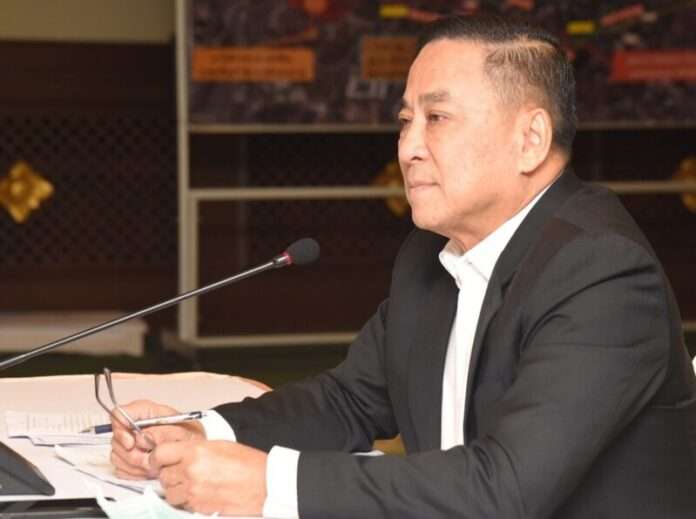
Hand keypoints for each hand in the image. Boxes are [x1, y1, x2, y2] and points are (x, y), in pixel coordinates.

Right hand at [110, 399, 204, 479]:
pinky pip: (120, 468)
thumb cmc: (190, 438)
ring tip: (154, 466)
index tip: (130, 442)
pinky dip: (134, 473)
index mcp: (147, 412)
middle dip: (131, 453)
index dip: (120, 428)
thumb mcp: (182, 431)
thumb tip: (141, 436)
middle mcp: (136, 426)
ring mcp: (130, 443)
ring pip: (117, 455)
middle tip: (148, 459)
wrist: (194, 454)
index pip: (120, 413)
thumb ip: (161, 432)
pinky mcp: (128, 459)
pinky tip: (149, 471)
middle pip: (116, 438)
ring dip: (134, 465)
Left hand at [151, 439, 266, 515]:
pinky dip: (186, 499)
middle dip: (169, 473)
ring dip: (176, 488)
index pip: (160, 454)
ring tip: (191, 483)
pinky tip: (200, 492)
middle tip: (180, 471)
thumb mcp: (219, 445)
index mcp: (195, 451)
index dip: (157, 457)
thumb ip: (194, 449)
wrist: (263, 483)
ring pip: (169, 492)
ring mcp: (193, 491)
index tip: (159, 459)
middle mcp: (190, 470)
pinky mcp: (198, 507)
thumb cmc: (247, 462)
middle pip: (163, 474)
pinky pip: (181, 503)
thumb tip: (178, 453)